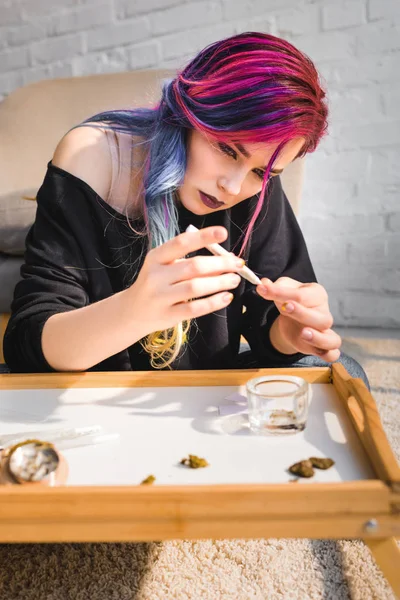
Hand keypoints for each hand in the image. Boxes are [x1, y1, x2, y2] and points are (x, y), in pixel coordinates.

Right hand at [125, 226, 243, 337]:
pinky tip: (226, 297)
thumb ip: (188, 259)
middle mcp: (156, 276)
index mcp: (156, 257)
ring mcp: (160, 297)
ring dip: (220, 283)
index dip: (203, 237)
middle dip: (220, 264)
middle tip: (238, 264)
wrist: (133, 311)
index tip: (223, 233)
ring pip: (195, 287)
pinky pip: (194, 308)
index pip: (181, 243)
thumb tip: (225, 256)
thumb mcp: (164, 266)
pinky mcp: (167, 315)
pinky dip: (213, 302)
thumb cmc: (157, 284)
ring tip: (235, 280)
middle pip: (193, 266)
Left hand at [256, 276, 341, 361]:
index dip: (281, 293)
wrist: (292, 319)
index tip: (263, 290)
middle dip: (302, 313)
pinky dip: (328, 355)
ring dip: (318, 337)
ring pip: (332, 339)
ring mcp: (326, 332)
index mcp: (317, 294)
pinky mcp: (323, 347)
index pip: (302, 295)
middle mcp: (324, 313)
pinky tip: (316, 351)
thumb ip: (274, 287)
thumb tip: (263, 284)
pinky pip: (333, 354)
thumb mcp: (282, 289)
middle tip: (285, 307)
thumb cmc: (291, 300)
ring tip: (303, 333)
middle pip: (321, 317)